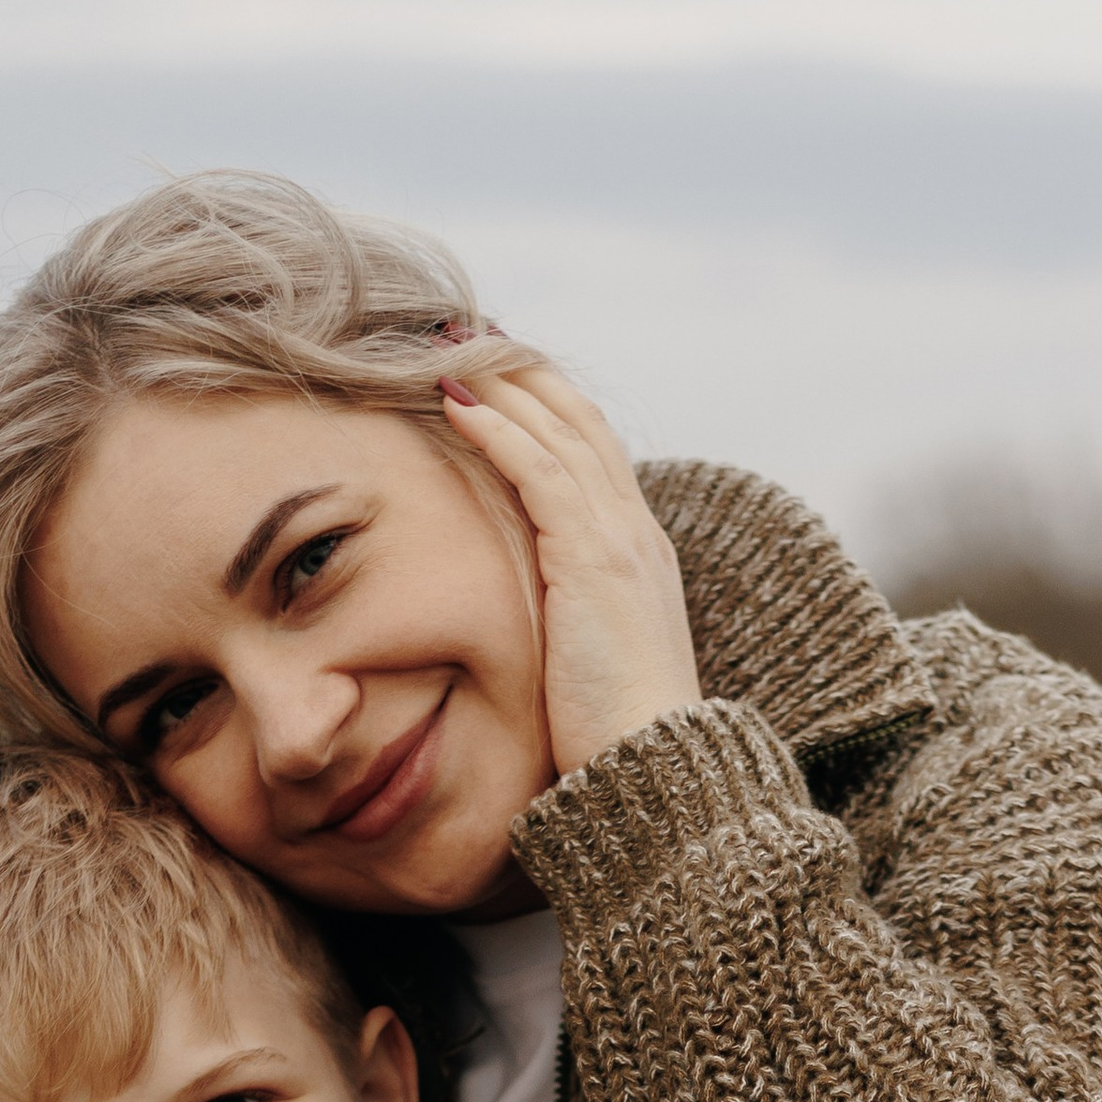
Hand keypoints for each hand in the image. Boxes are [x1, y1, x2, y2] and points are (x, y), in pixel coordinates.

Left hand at [439, 362, 701, 776]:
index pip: (593, 451)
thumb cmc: (617, 735)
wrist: (656, 769)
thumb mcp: (590, 660)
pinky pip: (538, 471)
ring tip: (444, 347)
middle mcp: (635, 530)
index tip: (498, 373)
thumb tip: (527, 618)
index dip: (546, 405)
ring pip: (556, 431)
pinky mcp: (591, 558)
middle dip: (521, 371)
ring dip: (499, 383)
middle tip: (464, 332)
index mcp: (638, 551)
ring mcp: (618, 539)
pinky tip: (454, 404)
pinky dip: (497, 430)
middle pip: (577, 421)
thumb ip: (566, 619)